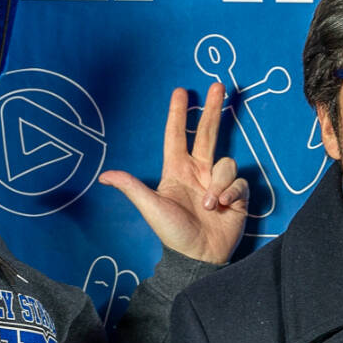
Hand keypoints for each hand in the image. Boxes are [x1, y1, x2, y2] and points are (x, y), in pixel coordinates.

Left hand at [99, 84, 248, 264]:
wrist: (199, 257)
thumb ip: (132, 188)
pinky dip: (231, 193)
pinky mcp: (236, 195)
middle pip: (207, 133)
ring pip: (226, 163)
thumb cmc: (173, 234)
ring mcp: (217, 182)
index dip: (178, 113)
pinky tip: (224, 208)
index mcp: (176, 171)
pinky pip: (239, 181)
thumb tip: (104, 176)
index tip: (181, 91)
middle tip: (219, 85)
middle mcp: (198, 172)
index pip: (177, 136)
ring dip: (218, 183)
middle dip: (213, 109)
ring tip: (211, 205)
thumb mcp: (150, 208)